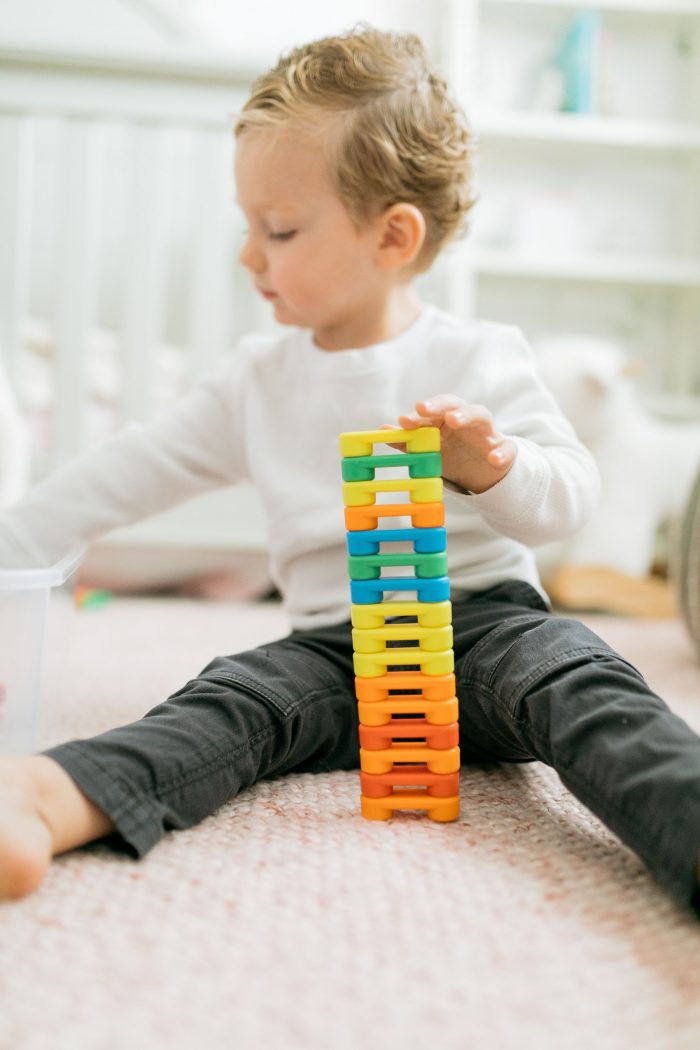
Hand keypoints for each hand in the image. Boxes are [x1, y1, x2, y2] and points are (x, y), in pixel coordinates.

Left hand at [393, 395, 516, 493]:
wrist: (484, 473)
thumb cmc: (453, 454)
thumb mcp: (429, 450)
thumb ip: (408, 441)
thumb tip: (382, 430)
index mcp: (446, 419)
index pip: (433, 409)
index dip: (419, 413)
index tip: (403, 421)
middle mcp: (466, 420)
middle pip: (455, 404)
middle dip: (439, 405)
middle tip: (424, 408)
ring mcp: (487, 433)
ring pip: (482, 416)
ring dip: (467, 415)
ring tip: (454, 420)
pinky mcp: (504, 450)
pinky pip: (507, 448)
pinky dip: (502, 452)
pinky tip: (493, 459)